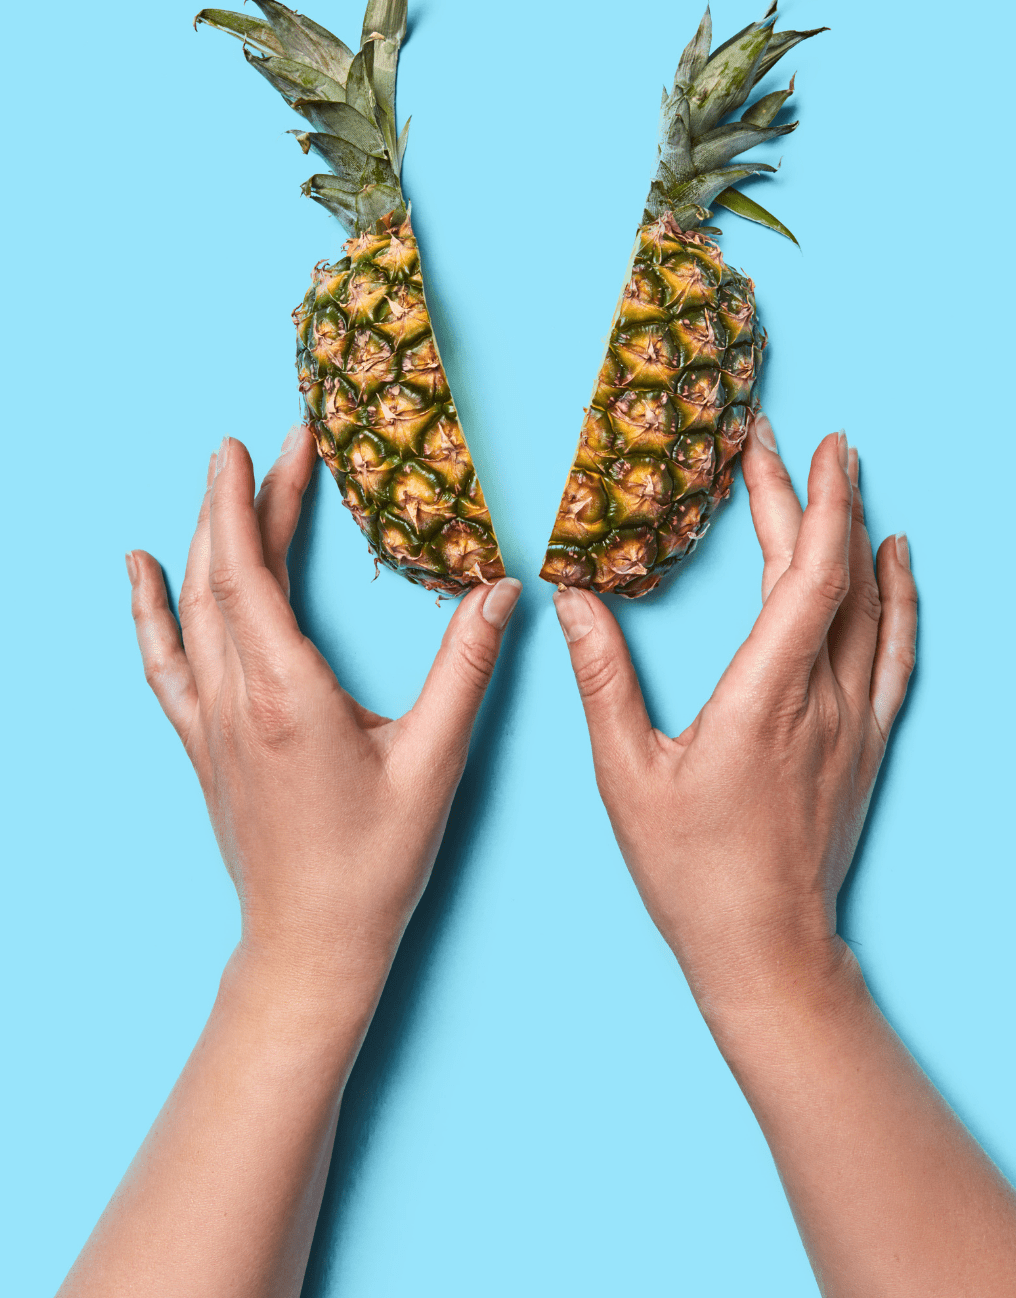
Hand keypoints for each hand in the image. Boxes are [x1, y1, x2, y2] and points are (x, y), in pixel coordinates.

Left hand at [128, 426, 521, 1024]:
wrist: (310, 945)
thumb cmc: (374, 862)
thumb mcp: (434, 762)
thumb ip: (467, 670)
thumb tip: (502, 592)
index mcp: (286, 695)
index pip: (253, 573)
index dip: (253, 500)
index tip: (259, 442)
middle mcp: (235, 700)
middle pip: (222, 576)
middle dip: (240, 500)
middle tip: (266, 443)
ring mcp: (210, 723)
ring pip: (191, 610)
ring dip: (205, 538)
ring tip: (220, 480)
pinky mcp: (204, 745)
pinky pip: (164, 660)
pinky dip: (148, 609)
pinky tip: (139, 570)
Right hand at [553, 418, 916, 1030]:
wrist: (765, 949)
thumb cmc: (690, 871)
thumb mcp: (626, 774)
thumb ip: (602, 679)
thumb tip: (574, 598)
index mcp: (764, 698)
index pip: (802, 573)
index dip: (798, 498)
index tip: (783, 442)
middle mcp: (822, 699)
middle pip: (830, 573)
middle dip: (810, 494)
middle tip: (783, 436)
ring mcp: (853, 721)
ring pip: (870, 605)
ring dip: (855, 530)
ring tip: (842, 469)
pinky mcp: (866, 743)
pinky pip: (897, 652)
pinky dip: (900, 597)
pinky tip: (894, 558)